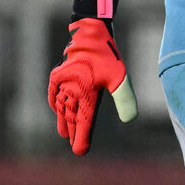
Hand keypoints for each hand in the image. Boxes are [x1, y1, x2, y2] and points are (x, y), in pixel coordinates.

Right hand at [48, 17, 137, 154]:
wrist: (90, 33)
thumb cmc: (106, 56)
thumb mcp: (120, 77)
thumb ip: (125, 99)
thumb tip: (131, 120)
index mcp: (86, 96)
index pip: (83, 124)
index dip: (82, 139)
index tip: (80, 152)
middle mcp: (72, 92)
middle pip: (72, 118)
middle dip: (74, 132)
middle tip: (74, 145)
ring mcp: (63, 83)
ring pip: (63, 107)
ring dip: (64, 121)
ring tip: (65, 133)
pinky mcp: (59, 73)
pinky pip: (54, 93)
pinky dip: (55, 102)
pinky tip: (57, 109)